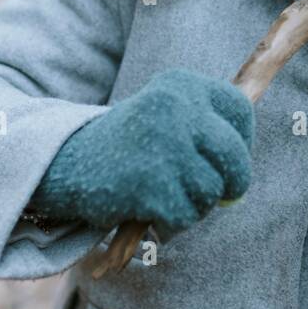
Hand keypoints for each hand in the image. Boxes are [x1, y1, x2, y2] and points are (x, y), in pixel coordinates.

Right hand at [29, 67, 254, 240]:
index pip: (240, 110)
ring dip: (194, 206)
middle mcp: (175, 106)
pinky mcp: (149, 183)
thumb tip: (239, 189)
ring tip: (163, 196)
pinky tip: (147, 212)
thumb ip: (209, 137)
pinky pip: (184, 218)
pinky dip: (170, 225)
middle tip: (219, 197)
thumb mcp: (167, 117)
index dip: (242, 142)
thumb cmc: (128, 145)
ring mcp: (163, 144)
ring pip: (211, 193)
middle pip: (234, 157)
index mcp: (181, 84)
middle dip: (231, 184)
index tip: (227, 160)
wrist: (64, 162)